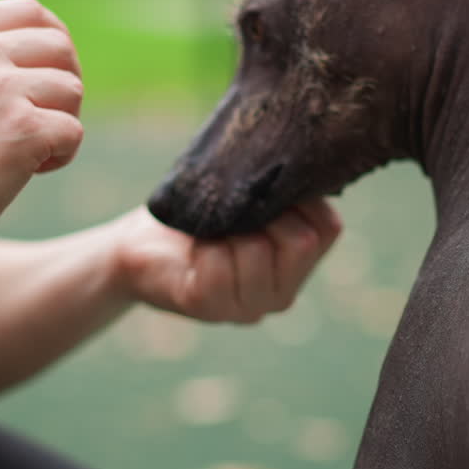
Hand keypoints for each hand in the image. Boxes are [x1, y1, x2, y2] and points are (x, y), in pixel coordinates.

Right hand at [0, 0, 84, 245]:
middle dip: (65, 83)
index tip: (53, 70)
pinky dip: (62, 155)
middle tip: (46, 119)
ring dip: (62, 122)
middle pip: (60, 46)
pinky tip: (31, 170)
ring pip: (73, 89)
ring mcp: (2, 88)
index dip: (54, 37)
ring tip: (29, 150)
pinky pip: (73, 132)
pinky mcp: (24, 128)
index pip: (30, 10)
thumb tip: (58, 46)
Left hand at [113, 198, 341, 323]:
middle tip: (235, 211)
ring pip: (257, 250)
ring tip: (211, 230)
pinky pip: (217, 264)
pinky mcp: (206, 306)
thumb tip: (301, 160)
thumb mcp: (250, 200)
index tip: (266, 188)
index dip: (301, 197)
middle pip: (301, 241)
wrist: (140, 245)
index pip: (328, 227)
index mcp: (297, 267)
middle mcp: (280, 295)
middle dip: (265, 212)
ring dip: (228, 228)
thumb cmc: (200, 214)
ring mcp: (246, 307)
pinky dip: (201, 244)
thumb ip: (281, 193)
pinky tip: (191, 247)